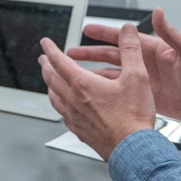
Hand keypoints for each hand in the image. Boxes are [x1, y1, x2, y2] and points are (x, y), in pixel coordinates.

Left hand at [39, 24, 156, 159]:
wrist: (132, 149)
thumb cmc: (133, 117)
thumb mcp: (137, 77)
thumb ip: (131, 50)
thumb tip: (128, 31)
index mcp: (83, 84)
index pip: (59, 61)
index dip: (51, 49)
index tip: (45, 43)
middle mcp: (74, 100)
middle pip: (51, 79)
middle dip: (46, 66)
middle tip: (43, 60)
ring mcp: (75, 117)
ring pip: (54, 98)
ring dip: (49, 86)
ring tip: (49, 82)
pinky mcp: (80, 131)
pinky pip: (63, 116)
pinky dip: (60, 106)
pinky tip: (65, 108)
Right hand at [67, 8, 180, 123]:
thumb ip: (172, 33)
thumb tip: (159, 12)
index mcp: (154, 49)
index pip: (123, 39)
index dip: (104, 33)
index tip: (86, 28)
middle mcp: (145, 64)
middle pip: (111, 56)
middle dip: (89, 53)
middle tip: (70, 52)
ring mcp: (144, 81)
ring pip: (112, 75)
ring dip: (93, 73)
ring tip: (75, 73)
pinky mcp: (145, 97)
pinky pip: (120, 92)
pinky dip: (105, 92)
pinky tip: (93, 94)